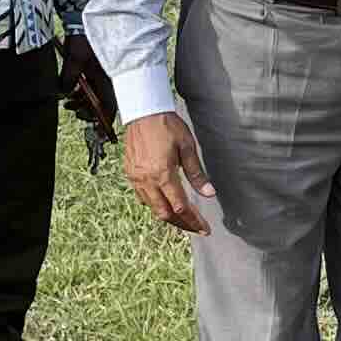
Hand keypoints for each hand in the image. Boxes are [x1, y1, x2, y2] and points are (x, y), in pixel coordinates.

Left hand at [54, 32, 115, 133]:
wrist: (84, 20)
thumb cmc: (84, 38)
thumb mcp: (74, 60)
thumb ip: (68, 79)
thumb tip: (64, 93)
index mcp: (108, 79)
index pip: (109, 107)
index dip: (104, 122)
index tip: (98, 132)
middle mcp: (109, 79)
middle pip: (101, 104)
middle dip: (86, 110)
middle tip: (72, 109)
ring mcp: (103, 75)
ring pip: (95, 96)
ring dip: (82, 101)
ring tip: (68, 102)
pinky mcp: (97, 70)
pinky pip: (92, 87)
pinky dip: (82, 92)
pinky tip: (72, 90)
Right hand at [121, 110, 211, 233]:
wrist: (143, 111)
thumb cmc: (168, 126)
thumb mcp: (187, 148)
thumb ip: (197, 174)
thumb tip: (209, 193)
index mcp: (163, 175)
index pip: (180, 207)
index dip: (193, 220)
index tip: (205, 228)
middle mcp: (147, 180)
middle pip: (165, 214)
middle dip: (182, 224)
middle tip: (196, 227)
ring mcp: (136, 178)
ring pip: (152, 208)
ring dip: (169, 216)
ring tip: (184, 218)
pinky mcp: (130, 174)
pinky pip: (142, 197)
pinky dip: (155, 204)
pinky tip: (165, 202)